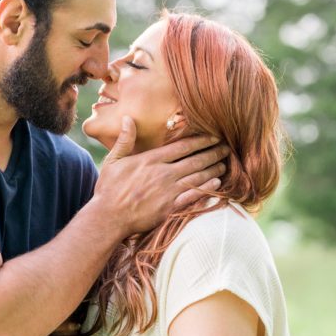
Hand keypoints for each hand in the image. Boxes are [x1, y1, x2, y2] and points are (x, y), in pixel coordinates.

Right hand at [94, 117, 228, 234]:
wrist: (108, 217)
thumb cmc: (108, 190)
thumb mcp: (113, 161)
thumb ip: (124, 140)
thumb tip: (128, 118)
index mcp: (151, 160)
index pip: (182, 146)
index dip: (201, 140)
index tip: (214, 136)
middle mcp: (163, 173)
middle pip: (195, 160)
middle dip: (213, 153)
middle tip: (227, 148)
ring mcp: (168, 191)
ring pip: (197, 177)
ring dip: (213, 170)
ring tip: (224, 164)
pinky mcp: (170, 208)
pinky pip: (193, 196)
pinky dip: (207, 189)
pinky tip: (217, 184)